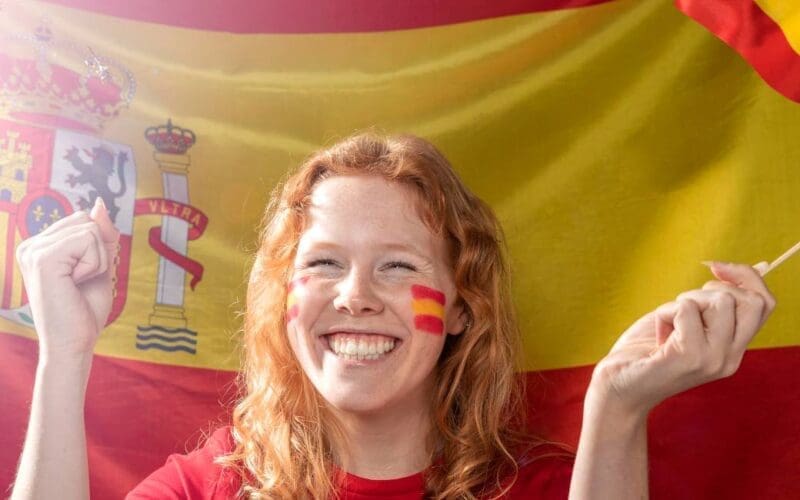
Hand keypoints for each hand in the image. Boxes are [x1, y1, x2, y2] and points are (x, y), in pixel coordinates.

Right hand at [16, 198, 119, 361]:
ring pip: (90, 230)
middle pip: (87, 221)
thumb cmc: (85, 310)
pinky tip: (76, 283)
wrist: (74, 344)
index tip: (81, 277)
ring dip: (98, 260)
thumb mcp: (100, 264)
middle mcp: (30, 245)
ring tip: (77, 284)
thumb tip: (100, 203)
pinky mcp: (42, 257)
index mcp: (39, 246)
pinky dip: (95, 264)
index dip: (97, 247)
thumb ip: (101, 234)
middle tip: (81, 282)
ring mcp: (33, 249)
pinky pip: (89, 240)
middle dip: (99, 252)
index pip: (83, 220)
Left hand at [590, 261, 776, 416]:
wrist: (619, 389)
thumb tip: (741, 267)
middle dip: (715, 287)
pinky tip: (658, 334)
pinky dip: (665, 312)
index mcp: (734, 350)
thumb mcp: (687, 324)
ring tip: (668, 322)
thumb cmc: (646, 352)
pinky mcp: (690, 356)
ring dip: (685, 300)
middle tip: (685, 302)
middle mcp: (730, 358)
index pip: (764, 304)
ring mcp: (713, 359)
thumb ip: (712, 305)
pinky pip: (686, 309)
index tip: (717, 268)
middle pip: (751, 300)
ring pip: (720, 300)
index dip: (747, 277)